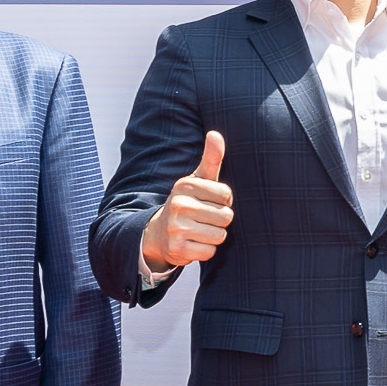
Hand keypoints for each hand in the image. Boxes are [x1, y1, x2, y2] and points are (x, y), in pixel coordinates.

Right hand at [142, 131, 234, 273]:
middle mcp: (179, 204)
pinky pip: (210, 252)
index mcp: (185, 185)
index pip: (226, 194)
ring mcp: (177, 227)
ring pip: (220, 235)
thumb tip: (215, 133)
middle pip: (226, 216)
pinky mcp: (178, 249)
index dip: (222, 201)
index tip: (207, 201)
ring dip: (213, 236)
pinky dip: (205, 250)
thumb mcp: (198, 180)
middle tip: (203, 218)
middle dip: (219, 220)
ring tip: (198, 230)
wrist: (160, 232)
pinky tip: (192, 243)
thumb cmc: (188, 202)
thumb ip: (211, 158)